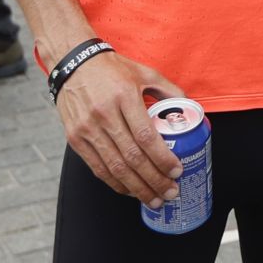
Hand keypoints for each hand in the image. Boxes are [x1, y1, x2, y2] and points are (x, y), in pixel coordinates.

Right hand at [53, 47, 186, 204]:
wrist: (73, 63)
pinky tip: (130, 190)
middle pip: (131, 157)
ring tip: (153, 199)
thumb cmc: (113, 69)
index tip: (177, 170)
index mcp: (124, 96)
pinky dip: (115, 183)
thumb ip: (169, 90)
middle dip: (153, 179)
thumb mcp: (144, 72)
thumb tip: (190, 109)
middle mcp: (104, 114)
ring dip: (136, 188)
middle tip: (170, 192)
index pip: (146, 136)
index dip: (162, 158)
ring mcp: (87, 128)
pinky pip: (97, 167)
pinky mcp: (75, 138)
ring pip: (114, 167)